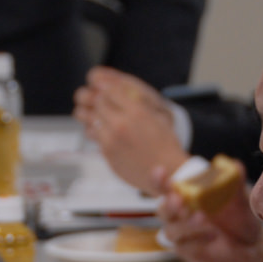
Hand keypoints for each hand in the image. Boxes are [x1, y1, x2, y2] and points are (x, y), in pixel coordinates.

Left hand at [73, 66, 187, 194]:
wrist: (169, 173)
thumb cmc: (166, 144)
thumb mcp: (157, 116)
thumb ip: (138, 103)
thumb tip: (119, 93)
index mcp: (136, 111)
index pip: (110, 90)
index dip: (107, 88)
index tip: (107, 90)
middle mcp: (121, 124)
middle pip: (99, 103)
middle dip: (101, 102)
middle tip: (105, 104)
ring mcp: (111, 140)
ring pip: (94, 119)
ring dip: (98, 117)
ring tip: (106, 119)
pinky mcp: (107, 153)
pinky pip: (95, 136)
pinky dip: (99, 131)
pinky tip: (109, 133)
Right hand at [157, 171, 262, 261]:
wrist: (252, 244)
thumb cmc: (239, 217)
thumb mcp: (239, 198)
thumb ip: (234, 181)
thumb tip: (233, 164)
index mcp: (185, 196)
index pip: (165, 186)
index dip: (159, 180)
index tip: (161, 171)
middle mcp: (179, 215)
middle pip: (163, 209)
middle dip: (169, 203)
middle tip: (179, 199)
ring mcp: (181, 234)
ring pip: (172, 230)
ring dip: (185, 223)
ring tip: (203, 218)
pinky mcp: (187, 251)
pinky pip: (184, 247)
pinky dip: (196, 240)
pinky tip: (212, 236)